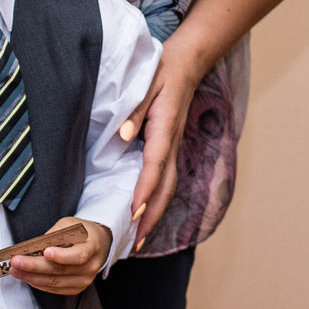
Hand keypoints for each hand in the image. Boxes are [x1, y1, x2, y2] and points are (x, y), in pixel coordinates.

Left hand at [8, 219, 111, 296]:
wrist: (98, 245)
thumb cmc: (81, 232)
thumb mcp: (70, 224)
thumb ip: (54, 235)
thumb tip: (34, 247)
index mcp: (92, 247)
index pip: (78, 256)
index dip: (61, 256)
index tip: (45, 252)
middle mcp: (91, 267)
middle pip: (61, 270)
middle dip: (35, 266)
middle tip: (16, 261)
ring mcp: (84, 280)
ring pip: (55, 282)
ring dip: (32, 277)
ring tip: (15, 270)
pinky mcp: (76, 288)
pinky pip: (55, 290)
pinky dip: (39, 283)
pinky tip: (27, 277)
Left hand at [120, 47, 203, 250]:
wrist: (186, 65)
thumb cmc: (161, 73)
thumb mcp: (144, 85)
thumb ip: (133, 110)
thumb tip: (123, 136)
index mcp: (164, 129)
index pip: (155, 166)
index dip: (145, 190)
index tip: (135, 211)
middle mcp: (172, 144)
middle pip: (165, 188)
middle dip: (152, 217)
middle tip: (135, 243)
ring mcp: (173, 149)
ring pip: (167, 189)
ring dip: (155, 216)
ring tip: (137, 241)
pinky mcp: (170, 151)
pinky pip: (165, 182)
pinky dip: (156, 203)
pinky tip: (144, 217)